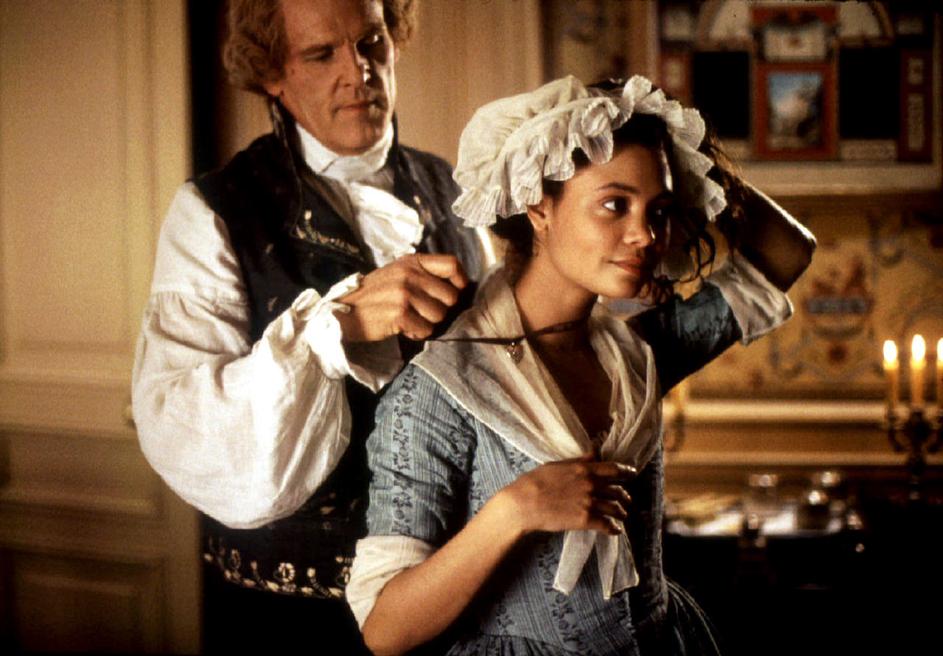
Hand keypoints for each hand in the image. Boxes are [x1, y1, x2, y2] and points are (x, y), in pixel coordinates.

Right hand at [335, 253, 467, 341]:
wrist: (343, 312)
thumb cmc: (374, 295)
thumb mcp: (397, 274)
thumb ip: (422, 274)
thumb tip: (455, 285)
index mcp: (411, 262)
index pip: (451, 264)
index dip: (460, 280)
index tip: (457, 291)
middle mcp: (409, 274)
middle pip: (450, 296)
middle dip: (440, 309)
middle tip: (421, 312)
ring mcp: (404, 293)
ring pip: (439, 315)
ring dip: (427, 323)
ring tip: (409, 319)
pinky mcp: (399, 314)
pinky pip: (426, 330)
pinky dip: (416, 334)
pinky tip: (402, 328)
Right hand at [494, 454, 636, 536]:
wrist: (524, 503)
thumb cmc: (535, 481)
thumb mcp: (557, 465)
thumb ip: (579, 460)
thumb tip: (593, 452)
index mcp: (585, 469)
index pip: (614, 469)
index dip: (626, 472)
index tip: (632, 474)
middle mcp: (591, 485)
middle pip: (617, 490)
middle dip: (624, 496)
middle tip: (626, 500)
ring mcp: (590, 503)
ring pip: (615, 508)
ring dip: (621, 513)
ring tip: (622, 516)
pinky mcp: (585, 520)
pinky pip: (607, 525)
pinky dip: (614, 528)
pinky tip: (615, 531)